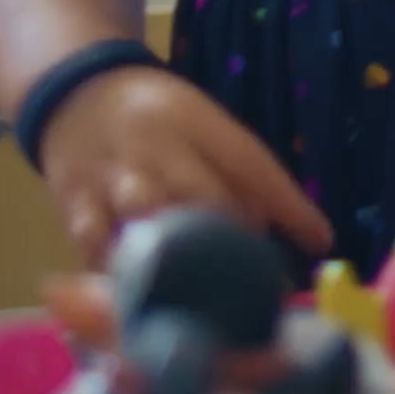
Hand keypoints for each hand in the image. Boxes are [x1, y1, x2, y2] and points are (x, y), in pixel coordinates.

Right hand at [37, 66, 333, 266]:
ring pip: (148, 220)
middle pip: (202, 194)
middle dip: (233, 239)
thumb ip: (237, 172)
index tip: (320, 242)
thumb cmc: (158, 120)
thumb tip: (278, 230)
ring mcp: (110, 179)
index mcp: (196, 122)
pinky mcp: (74, 208)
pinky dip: (124, 276)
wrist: (74, 94)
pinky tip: (145, 299)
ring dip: (179, 260)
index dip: (289, 205)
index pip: (251, 163)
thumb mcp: (202, 125)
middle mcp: (154, 148)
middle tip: (257, 279)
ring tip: (202, 294)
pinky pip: (100, 249)